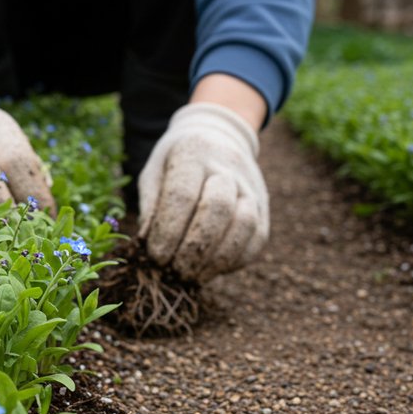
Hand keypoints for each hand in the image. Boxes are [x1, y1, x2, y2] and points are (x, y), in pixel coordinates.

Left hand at [137, 102, 268, 281]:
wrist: (219, 137)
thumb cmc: (177, 162)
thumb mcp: (154, 171)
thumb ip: (151, 206)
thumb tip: (148, 246)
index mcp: (193, 154)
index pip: (182, 196)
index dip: (168, 232)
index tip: (155, 257)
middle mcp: (227, 168)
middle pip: (217, 209)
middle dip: (193, 248)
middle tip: (174, 271)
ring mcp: (251, 187)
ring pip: (244, 226)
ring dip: (216, 259)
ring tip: (192, 275)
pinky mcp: (264, 208)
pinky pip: (256, 239)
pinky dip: (234, 261)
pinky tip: (212, 269)